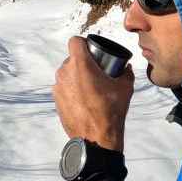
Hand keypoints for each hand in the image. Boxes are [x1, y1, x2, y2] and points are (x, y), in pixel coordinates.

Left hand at [52, 36, 134, 151]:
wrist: (96, 139)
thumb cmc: (110, 112)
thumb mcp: (125, 88)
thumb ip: (126, 72)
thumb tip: (126, 67)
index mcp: (80, 65)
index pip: (75, 41)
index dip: (84, 43)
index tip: (92, 52)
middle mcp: (64, 73)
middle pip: (72, 59)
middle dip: (83, 63)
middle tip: (96, 73)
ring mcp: (58, 87)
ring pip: (67, 74)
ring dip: (77, 77)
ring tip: (91, 88)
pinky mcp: (56, 100)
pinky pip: (64, 88)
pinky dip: (72, 90)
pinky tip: (84, 100)